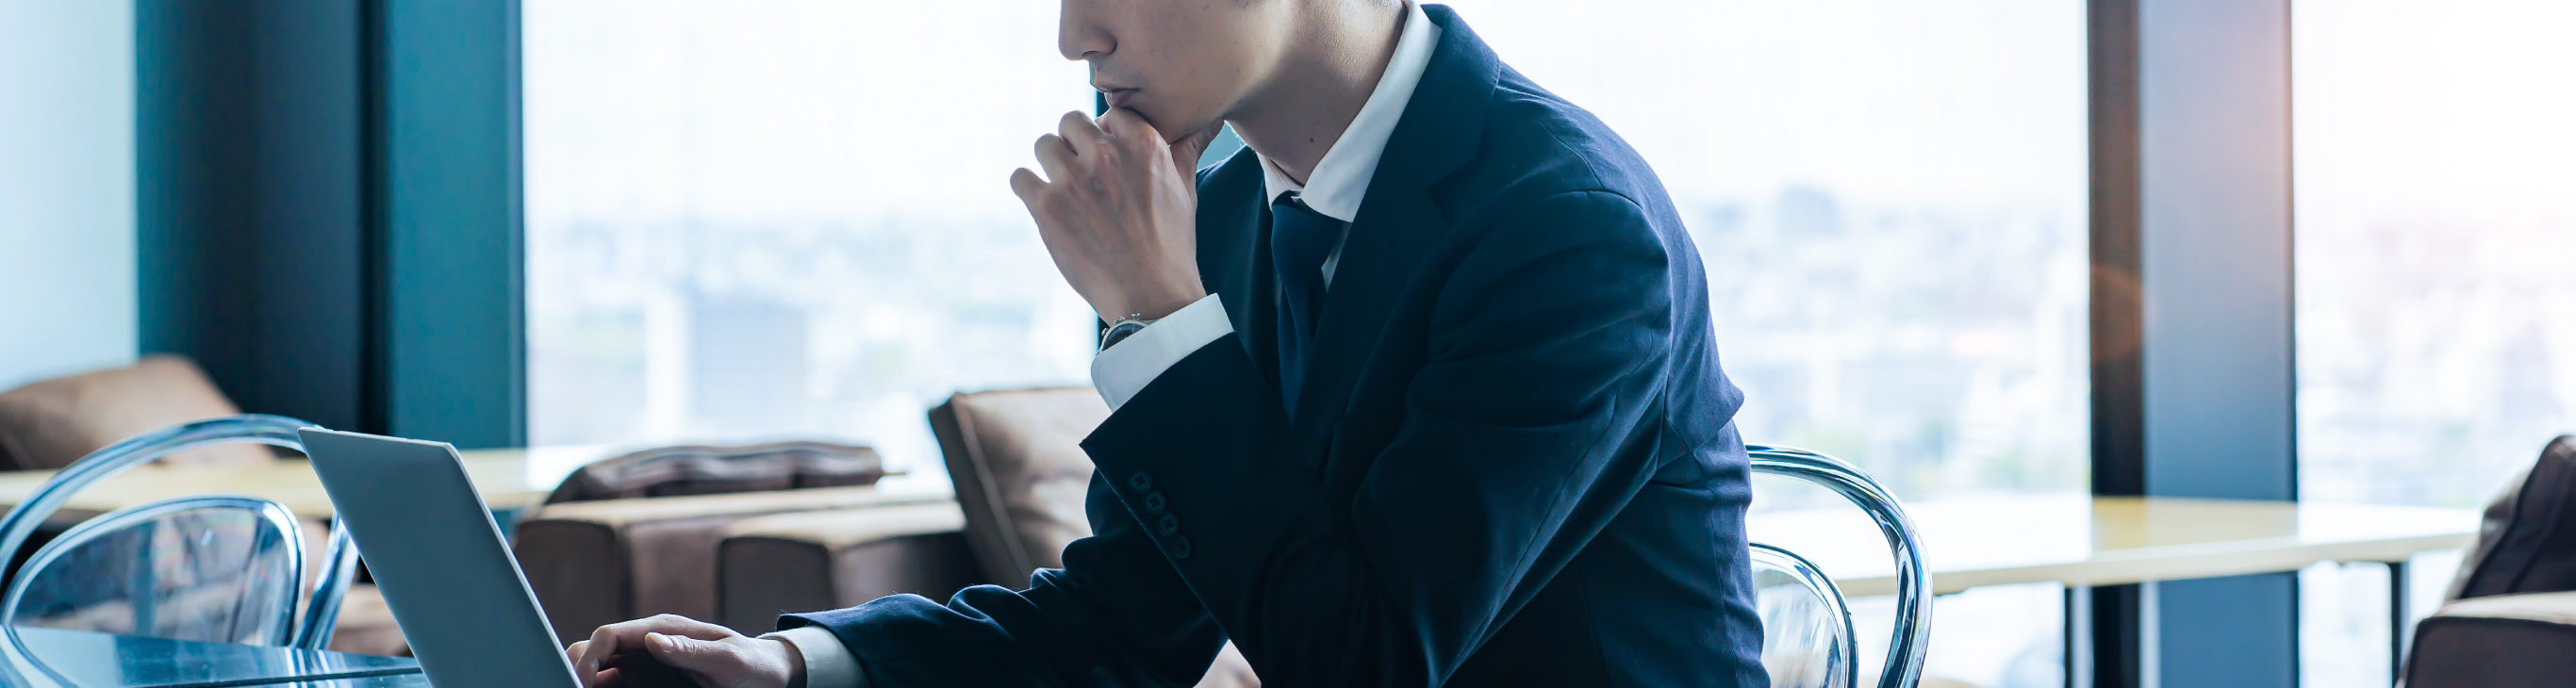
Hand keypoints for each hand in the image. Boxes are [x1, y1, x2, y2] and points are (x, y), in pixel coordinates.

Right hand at [566, 614, 803, 687]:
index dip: (588, 658)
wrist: (768, 672)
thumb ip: (691, 650)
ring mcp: (647, 658)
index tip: (579, 684)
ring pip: (600, 666)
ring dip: (587, 680)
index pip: (609, 635)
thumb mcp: (728, 659)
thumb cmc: (752, 664)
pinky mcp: (649, 675)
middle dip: (578, 667)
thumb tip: (652, 639)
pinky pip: (615, 681)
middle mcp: (649, 640)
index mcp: (664, 629)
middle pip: (595, 648)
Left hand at [1010, 109, 1224, 321]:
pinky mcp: (1047, 206)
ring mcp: (1073, 179)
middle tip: (1083, 173)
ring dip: (1051, 163)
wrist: (1150, 295)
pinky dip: (1028, 188)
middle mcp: (1106, 155)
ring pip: (1044, 144)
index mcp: (1143, 144)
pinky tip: (1045, 204)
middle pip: (1071, 121)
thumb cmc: (1172, 244)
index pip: (1111, 112)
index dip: (1107, 133)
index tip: (1109, 155)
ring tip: (1065, 190)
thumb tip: (1213, 119)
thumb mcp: (1185, 189)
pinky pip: (1020, 177)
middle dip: (1075, 144)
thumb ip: (1188, 147)